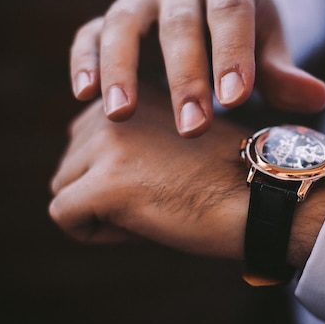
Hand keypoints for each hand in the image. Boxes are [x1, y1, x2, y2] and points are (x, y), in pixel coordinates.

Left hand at [50, 86, 249, 258]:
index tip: (166, 177)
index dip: (120, 174)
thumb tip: (79, 166)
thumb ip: (130, 138)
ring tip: (154, 206)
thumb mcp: (174, 139)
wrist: (261, 197)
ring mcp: (107, 141)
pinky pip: (64, 216)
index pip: (87, 140)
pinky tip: (141, 224)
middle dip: (102, 191)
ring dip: (100, 211)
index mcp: (134, 90)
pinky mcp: (104, 181)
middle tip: (161, 195)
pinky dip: (95, 232)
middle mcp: (114, 106)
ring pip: (63, 188)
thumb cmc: (226, 177)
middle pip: (70, 164)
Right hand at [70, 0, 324, 136]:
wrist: (219, 2)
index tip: (233, 101)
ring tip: (121, 113)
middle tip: (191, 126)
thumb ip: (285, 73)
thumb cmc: (250, 31)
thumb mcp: (271, 44)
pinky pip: (92, 31)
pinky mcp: (116, 15)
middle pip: (180, 23)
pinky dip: (85, 59)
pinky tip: (84, 94)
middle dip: (184, 76)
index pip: (231, 10)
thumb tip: (317, 98)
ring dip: (121, 69)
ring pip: (125, 23)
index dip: (232, 54)